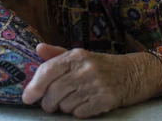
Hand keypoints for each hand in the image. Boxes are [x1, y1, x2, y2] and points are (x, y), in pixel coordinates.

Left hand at [22, 44, 161, 118]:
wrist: (134, 73)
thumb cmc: (102, 65)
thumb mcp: (80, 56)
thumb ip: (57, 54)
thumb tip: (38, 48)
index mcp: (76, 55)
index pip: (48, 71)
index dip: (34, 86)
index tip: (27, 97)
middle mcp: (85, 68)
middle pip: (54, 91)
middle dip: (48, 102)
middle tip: (50, 104)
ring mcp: (96, 84)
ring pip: (65, 104)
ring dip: (64, 107)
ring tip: (72, 101)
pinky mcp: (105, 100)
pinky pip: (79, 113)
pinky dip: (77, 112)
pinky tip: (84, 105)